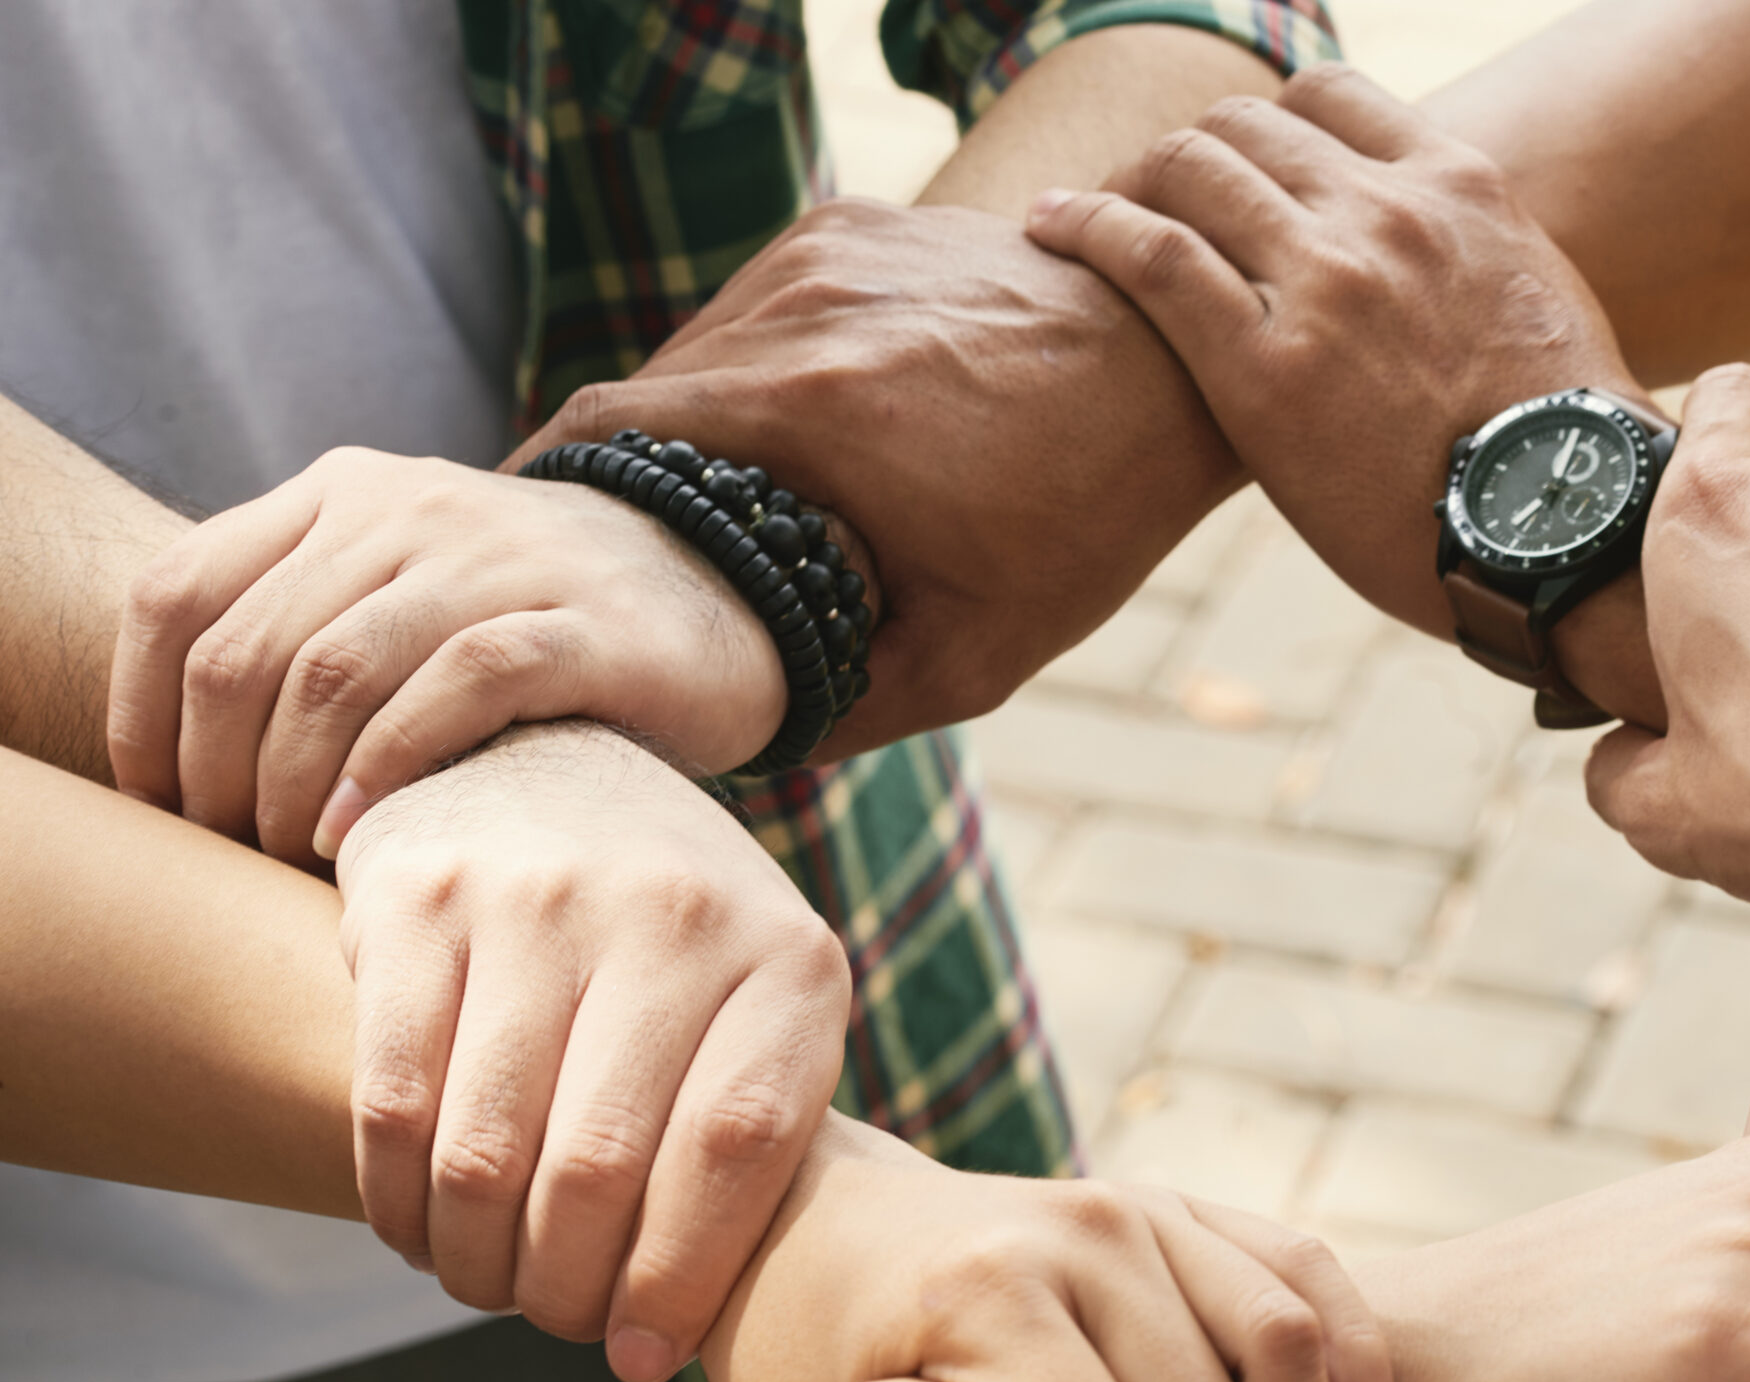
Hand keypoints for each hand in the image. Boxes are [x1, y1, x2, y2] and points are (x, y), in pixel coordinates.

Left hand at [109, 451, 789, 865]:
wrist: (726, 593)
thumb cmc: (538, 629)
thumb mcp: (405, 597)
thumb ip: (305, 631)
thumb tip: (176, 756)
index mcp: (342, 493)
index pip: (178, 594)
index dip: (141, 716)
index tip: (162, 807)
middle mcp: (411, 506)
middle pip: (249, 649)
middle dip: (219, 774)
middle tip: (236, 851)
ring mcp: (502, 558)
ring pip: (338, 668)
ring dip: (294, 784)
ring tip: (298, 853)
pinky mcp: (588, 624)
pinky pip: (462, 682)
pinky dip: (396, 763)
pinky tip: (371, 828)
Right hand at [333, 720, 849, 1381]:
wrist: (559, 763)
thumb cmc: (677, 945)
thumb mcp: (762, 1010)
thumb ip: (755, 1143)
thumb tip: (676, 1333)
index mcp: (789, 961)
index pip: (732, 1149)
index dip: (677, 1278)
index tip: (640, 1355)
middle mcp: (676, 913)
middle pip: (599, 1168)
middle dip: (562, 1288)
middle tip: (553, 1319)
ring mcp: (542, 894)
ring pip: (483, 1153)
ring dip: (474, 1260)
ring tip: (488, 1282)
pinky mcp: (420, 893)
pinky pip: (391, 1102)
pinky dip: (394, 1201)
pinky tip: (417, 1230)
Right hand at [517, 198, 1238, 753]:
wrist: (1182, 363)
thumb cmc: (1089, 515)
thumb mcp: (975, 649)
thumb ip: (843, 706)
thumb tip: (742, 753)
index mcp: (808, 407)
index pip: (600, 434)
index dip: (550, 498)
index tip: (533, 561)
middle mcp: (798, 305)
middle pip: (637, 393)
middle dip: (627, 479)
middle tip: (629, 557)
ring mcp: (823, 251)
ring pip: (693, 345)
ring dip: (690, 422)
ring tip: (719, 501)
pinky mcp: (851, 225)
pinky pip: (754, 304)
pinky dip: (749, 367)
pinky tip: (792, 430)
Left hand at [1025, 66, 1653, 694]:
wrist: (1571, 533)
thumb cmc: (1559, 452)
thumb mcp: (1533, 304)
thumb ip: (1464, 259)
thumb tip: (1429, 278)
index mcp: (1458, 187)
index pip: (1327, 97)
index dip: (1263, 128)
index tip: (1235, 172)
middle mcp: (1388, 212)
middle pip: (1244, 128)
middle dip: (1187, 160)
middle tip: (1149, 206)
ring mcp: (1326, 282)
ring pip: (1191, 170)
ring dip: (1130, 184)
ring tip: (1090, 218)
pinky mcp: (1266, 367)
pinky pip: (1151, 255)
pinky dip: (1087, 227)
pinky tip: (1052, 230)